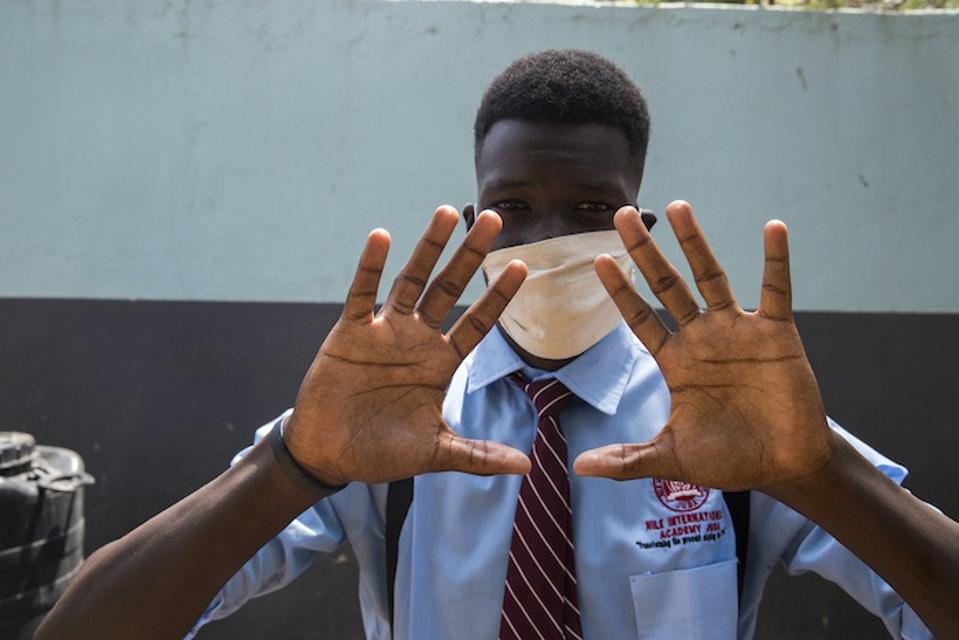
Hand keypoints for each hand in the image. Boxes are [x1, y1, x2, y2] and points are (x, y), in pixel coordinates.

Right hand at [285, 206, 530, 485]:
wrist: (330, 455)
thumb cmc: (382, 453)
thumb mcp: (435, 454)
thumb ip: (477, 455)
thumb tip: (527, 467)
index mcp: (440, 364)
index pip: (478, 324)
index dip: (499, 297)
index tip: (524, 267)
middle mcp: (416, 340)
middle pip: (449, 289)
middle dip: (470, 256)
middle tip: (492, 219)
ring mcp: (383, 333)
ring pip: (410, 282)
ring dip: (427, 248)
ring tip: (446, 213)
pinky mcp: (349, 333)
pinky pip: (362, 295)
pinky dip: (370, 267)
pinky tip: (382, 237)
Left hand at [574, 202, 833, 491]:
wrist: (784, 466)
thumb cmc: (729, 459)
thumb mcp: (672, 458)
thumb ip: (628, 458)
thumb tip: (578, 469)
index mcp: (675, 361)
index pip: (639, 318)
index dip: (621, 291)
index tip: (597, 260)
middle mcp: (701, 337)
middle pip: (667, 285)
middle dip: (645, 251)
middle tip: (622, 215)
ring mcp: (738, 331)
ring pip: (712, 277)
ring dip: (695, 243)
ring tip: (676, 207)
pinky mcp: (776, 333)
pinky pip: (776, 289)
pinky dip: (776, 260)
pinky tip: (772, 227)